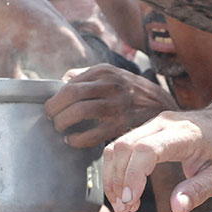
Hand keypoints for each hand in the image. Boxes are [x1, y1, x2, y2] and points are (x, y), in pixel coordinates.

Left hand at [44, 64, 177, 148]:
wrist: (160, 104)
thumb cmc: (130, 91)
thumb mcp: (111, 75)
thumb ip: (87, 76)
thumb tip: (62, 81)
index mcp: (104, 71)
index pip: (70, 83)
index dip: (55, 98)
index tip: (51, 107)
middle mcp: (110, 84)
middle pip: (71, 94)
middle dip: (55, 109)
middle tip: (51, 118)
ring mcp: (117, 104)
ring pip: (79, 111)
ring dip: (63, 122)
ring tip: (60, 128)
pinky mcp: (121, 124)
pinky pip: (91, 134)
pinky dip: (77, 139)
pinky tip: (72, 140)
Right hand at [101, 108, 211, 211]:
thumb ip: (199, 191)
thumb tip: (176, 209)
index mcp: (186, 134)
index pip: (147, 149)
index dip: (134, 175)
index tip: (131, 201)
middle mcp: (164, 123)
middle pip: (125, 147)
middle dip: (118, 181)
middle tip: (124, 210)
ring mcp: (153, 123)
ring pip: (117, 146)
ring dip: (113, 177)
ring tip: (123, 205)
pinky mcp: (146, 129)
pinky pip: (121, 146)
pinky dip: (116, 170)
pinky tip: (125, 192)